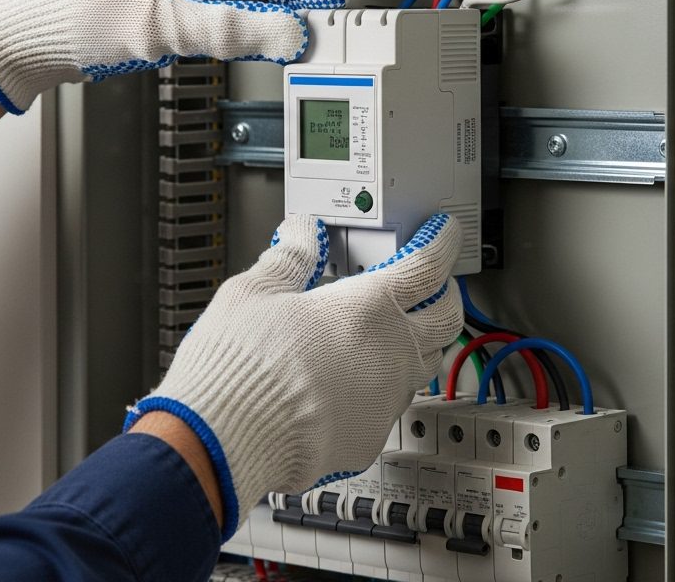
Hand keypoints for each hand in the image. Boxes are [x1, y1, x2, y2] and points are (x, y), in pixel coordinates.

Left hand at [0, 0, 347, 113]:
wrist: (33, 38)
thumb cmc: (74, 21)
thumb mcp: (161, 30)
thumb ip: (231, 31)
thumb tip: (289, 33)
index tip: (325, 2)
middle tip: (319, 23)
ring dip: (273, 0)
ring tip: (290, 36)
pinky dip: (249, 11)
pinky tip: (257, 35)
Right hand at [125, 213, 462, 535]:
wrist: (226, 439)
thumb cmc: (240, 366)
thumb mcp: (254, 292)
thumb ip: (290, 260)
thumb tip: (302, 235)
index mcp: (369, 307)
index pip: (428, 265)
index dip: (442, 244)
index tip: (443, 236)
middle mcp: (391, 353)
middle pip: (449, 317)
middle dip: (446, 295)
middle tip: (433, 285)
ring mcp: (385, 400)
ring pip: (426, 365)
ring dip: (420, 343)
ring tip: (396, 333)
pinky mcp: (370, 438)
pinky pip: (391, 407)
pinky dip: (382, 388)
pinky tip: (356, 384)